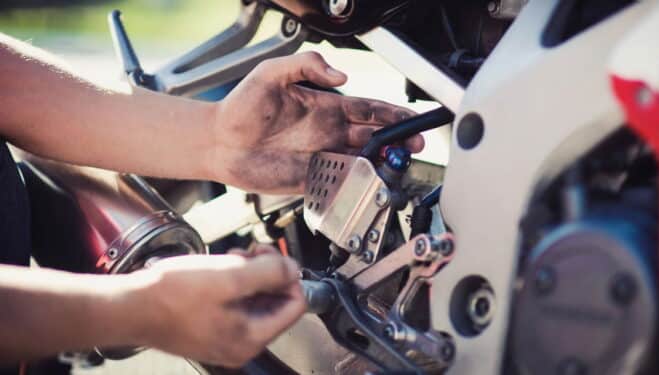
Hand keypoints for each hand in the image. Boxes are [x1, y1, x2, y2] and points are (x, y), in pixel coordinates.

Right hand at [128, 250, 303, 367]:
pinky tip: (218, 268)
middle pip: (275, 302)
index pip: (295, 305)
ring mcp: (224, 337)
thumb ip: (269, 272)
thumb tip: (293, 269)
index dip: (288, 275)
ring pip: (255, 299)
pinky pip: (234, 303)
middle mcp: (240, 344)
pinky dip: (232, 282)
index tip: (272, 256)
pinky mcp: (209, 327)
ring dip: (249, 274)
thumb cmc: (170, 296)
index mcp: (251, 338)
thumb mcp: (228, 276)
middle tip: (249, 253)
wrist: (127, 306)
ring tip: (231, 258)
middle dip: (267, 272)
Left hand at [210, 51, 423, 193]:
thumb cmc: (240, 106)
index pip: (369, 109)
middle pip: (374, 137)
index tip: (412, 119)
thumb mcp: (270, 73)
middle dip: (398, 141)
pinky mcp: (310, 180)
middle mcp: (328, 133)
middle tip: (415, 146)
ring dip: (383, 165)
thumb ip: (306, 66)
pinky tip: (371, 185)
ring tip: (398, 166)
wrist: (217, 142)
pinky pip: (340, 184)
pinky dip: (358, 185)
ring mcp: (321, 158)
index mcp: (325, 108)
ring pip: (363, 162)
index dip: (393, 114)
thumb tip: (341, 76)